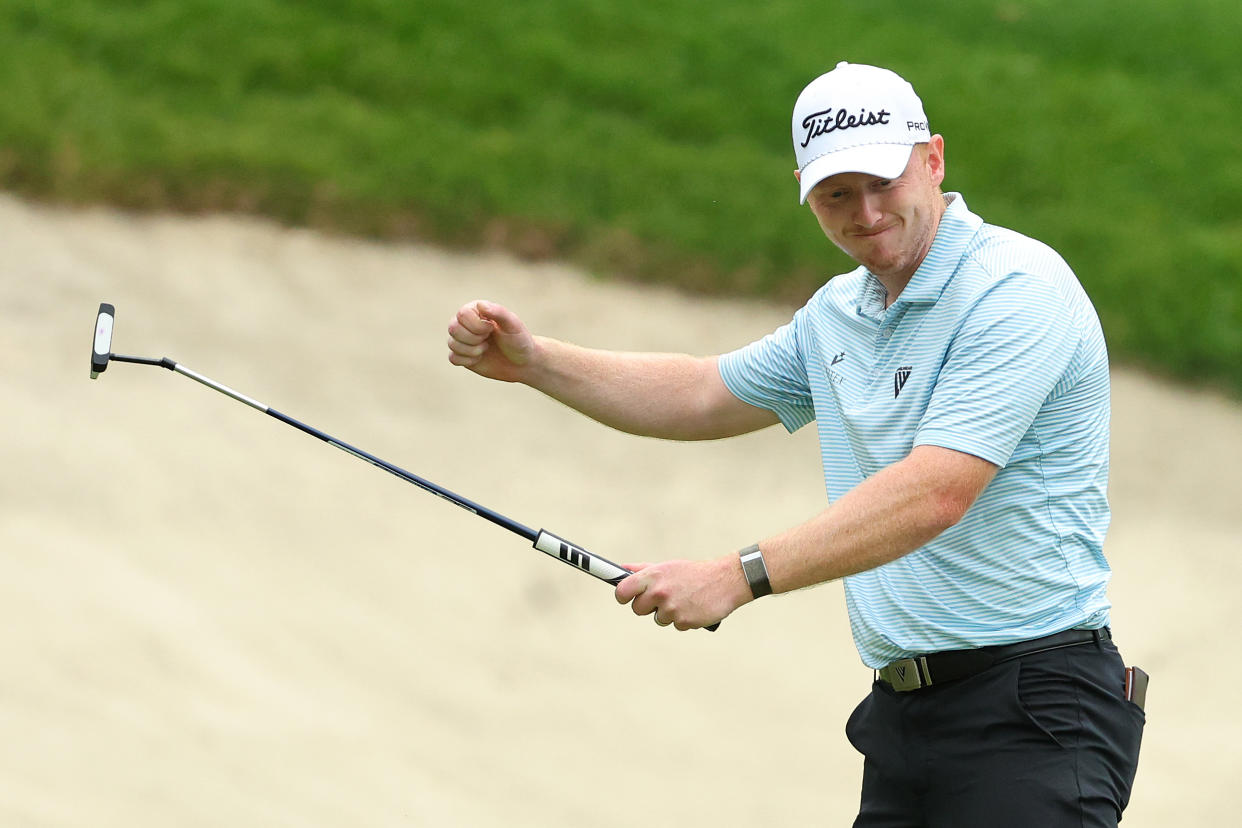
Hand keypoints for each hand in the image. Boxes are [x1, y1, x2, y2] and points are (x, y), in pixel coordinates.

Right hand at [447, 300, 535, 381]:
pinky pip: (453, 358)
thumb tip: (480, 304)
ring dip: (472, 350)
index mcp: (476, 310)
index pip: (462, 314)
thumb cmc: (519, 340)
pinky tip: (480, 358)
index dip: (476, 326)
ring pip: (452, 344)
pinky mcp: (462, 355)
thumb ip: (498, 312)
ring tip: (486, 348)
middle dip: (473, 338)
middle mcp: (466, 323)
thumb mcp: (513, 325)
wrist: (522, 363)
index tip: (492, 329)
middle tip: (488, 340)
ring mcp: (463, 339)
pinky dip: (468, 361)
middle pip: (453, 328)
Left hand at [615, 556, 751, 630]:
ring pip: (658, 619)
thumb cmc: (694, 573)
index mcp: (653, 576)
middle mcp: (659, 592)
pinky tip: (693, 607)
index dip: (623, 596)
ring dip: (668, 613)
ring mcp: (671, 608)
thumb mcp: (669, 566)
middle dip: (648, 607)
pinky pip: (675, 625)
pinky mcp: (684, 621)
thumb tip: (622, 569)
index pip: (622, 591)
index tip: (626, 598)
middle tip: (663, 598)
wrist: (725, 580)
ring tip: (684, 599)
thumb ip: (644, 570)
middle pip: (637, 609)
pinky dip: (683, 619)